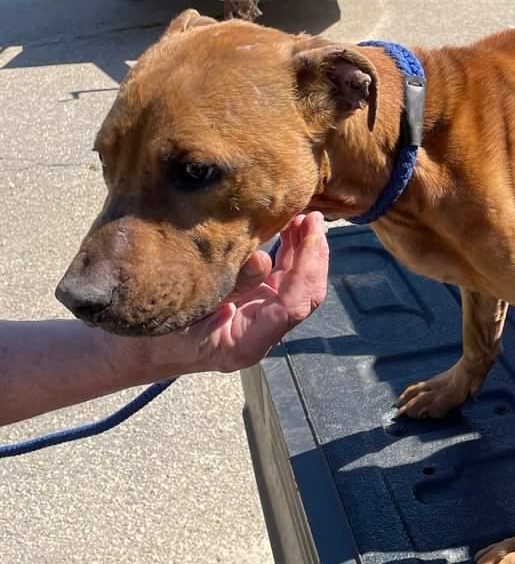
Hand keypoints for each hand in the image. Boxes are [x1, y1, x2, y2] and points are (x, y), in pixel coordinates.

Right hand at [153, 213, 328, 376]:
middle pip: (305, 295)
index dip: (305, 271)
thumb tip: (263, 257)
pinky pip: (284, 276)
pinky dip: (291, 252)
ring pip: (298, 284)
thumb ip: (228, 286)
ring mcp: (264, 316)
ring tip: (306, 217)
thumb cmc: (162, 332)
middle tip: (313, 220)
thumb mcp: (187, 309)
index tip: (308, 236)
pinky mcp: (259, 301)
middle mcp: (263, 332)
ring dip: (305, 250)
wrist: (151, 346)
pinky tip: (291, 228)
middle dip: (314, 257)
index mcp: (247, 343)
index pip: (292, 307)